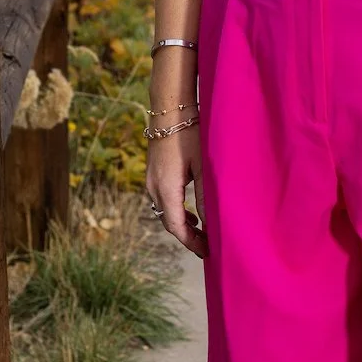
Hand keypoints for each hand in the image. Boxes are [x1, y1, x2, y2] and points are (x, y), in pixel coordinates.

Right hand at [145, 124, 206, 259]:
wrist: (170, 109)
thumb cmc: (190, 135)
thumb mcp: (203, 167)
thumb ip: (205, 197)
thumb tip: (210, 224)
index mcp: (166, 189)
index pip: (176, 226)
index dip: (191, 242)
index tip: (208, 252)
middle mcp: (154, 188)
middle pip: (169, 222)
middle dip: (188, 237)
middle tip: (208, 247)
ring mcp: (151, 181)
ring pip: (165, 212)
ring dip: (182, 225)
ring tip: (202, 234)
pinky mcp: (153, 174)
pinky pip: (163, 201)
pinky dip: (177, 212)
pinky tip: (191, 214)